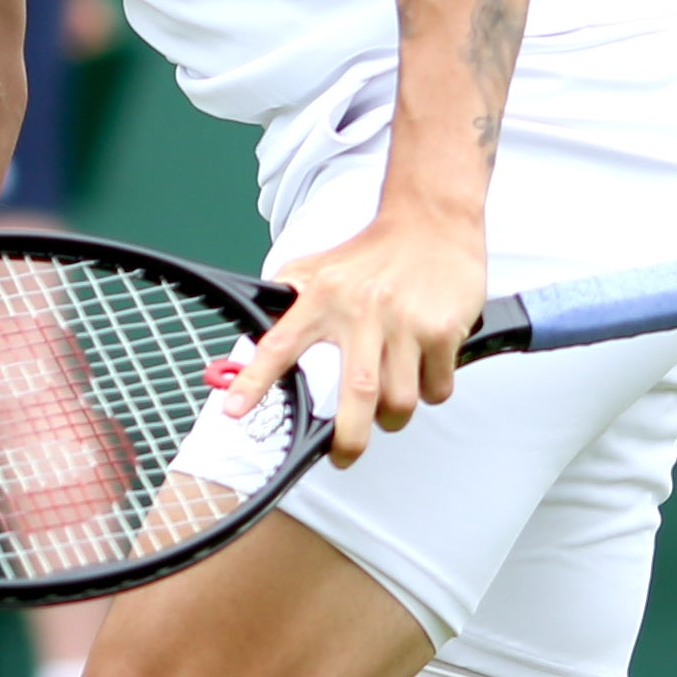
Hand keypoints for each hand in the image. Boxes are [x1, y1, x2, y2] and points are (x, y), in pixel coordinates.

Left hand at [219, 203, 486, 468]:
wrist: (431, 220)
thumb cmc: (372, 252)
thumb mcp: (317, 268)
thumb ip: (285, 303)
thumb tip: (250, 346)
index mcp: (323, 297)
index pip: (279, 344)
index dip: (254, 381)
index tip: (234, 410)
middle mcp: (363, 311)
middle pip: (358, 393)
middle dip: (350, 439)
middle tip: (344, 456)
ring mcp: (405, 322)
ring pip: (400, 400)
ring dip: (394, 416)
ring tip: (390, 404)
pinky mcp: (442, 330)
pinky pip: (435, 388)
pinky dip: (430, 392)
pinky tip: (424, 371)